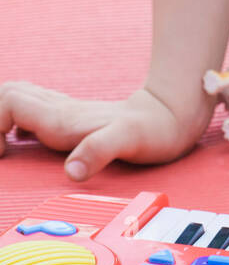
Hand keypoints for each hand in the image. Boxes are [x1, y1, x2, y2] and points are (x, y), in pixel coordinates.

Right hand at [0, 82, 214, 180]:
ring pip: (18, 99)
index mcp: (63, 117)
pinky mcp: (72, 119)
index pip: (9, 101)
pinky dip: (13, 122)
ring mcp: (64, 112)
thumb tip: (71, 171)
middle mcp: (59, 110)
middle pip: (8, 93)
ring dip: (0, 118)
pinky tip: (20, 144)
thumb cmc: (154, 131)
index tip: (1, 154)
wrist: (175, 113)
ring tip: (3, 151)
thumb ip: (100, 150)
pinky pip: (30, 111)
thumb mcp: (130, 142)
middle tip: (0, 154)